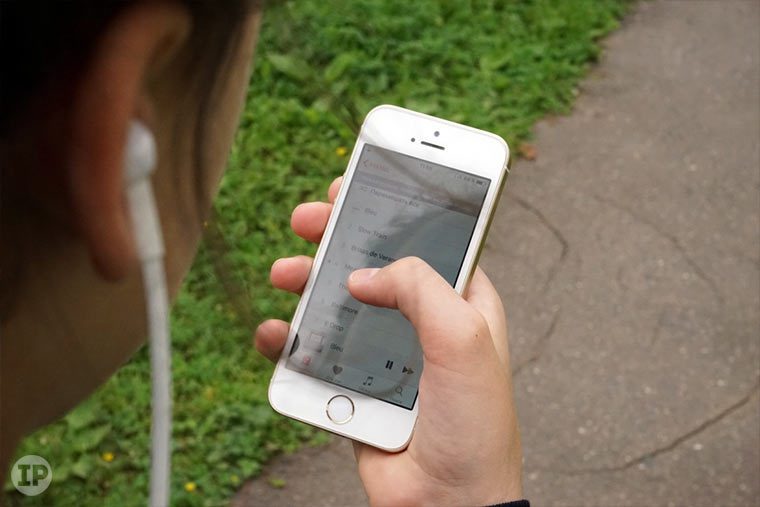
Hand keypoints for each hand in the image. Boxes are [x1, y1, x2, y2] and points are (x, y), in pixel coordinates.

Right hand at [256, 177, 522, 505]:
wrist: (448, 503)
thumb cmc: (475, 426)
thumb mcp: (463, 339)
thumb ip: (420, 288)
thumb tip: (365, 273)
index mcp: (459, 302)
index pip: (425, 239)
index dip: (392, 208)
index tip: (356, 184)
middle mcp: (421, 322)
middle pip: (372, 263)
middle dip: (338, 236)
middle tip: (308, 219)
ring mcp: (385, 354)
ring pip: (337, 303)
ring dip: (308, 282)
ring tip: (285, 273)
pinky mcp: (355, 386)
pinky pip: (316, 352)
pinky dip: (291, 339)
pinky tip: (276, 333)